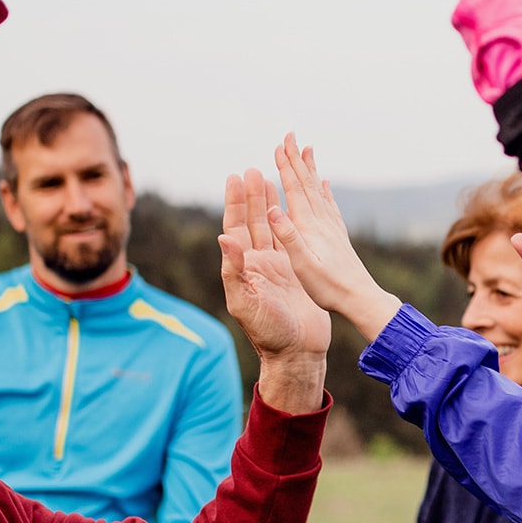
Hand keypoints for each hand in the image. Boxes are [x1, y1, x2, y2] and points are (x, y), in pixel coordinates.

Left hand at [219, 168, 329, 412]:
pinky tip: (291, 207)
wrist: (297, 353)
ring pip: (271, 228)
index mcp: (243, 269)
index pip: (235, 229)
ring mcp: (278, 267)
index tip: (235, 177)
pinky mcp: (296, 273)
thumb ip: (234, 271)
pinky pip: (291, 240)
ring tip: (270, 178)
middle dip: (251, 196)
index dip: (234, 203)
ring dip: (268, 205)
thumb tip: (223, 238)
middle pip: (252, 222)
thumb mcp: (246, 303)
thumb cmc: (269, 333)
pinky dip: (289, 222)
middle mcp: (258, 265)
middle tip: (253, 170)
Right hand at [265, 134, 400, 341]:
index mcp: (308, 226)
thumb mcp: (301, 264)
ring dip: (310, 169)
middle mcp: (321, 221)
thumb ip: (288, 235)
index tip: (279, 145)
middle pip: (306, 183)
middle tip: (291, 136)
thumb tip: (272, 208)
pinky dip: (325, 191)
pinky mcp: (338, 236)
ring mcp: (332, 227)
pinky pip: (329, 205)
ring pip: (318, 190)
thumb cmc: (328, 287)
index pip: (294, 189)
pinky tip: (325, 184)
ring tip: (308, 150)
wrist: (359, 298)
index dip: (286, 166)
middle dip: (296, 159)